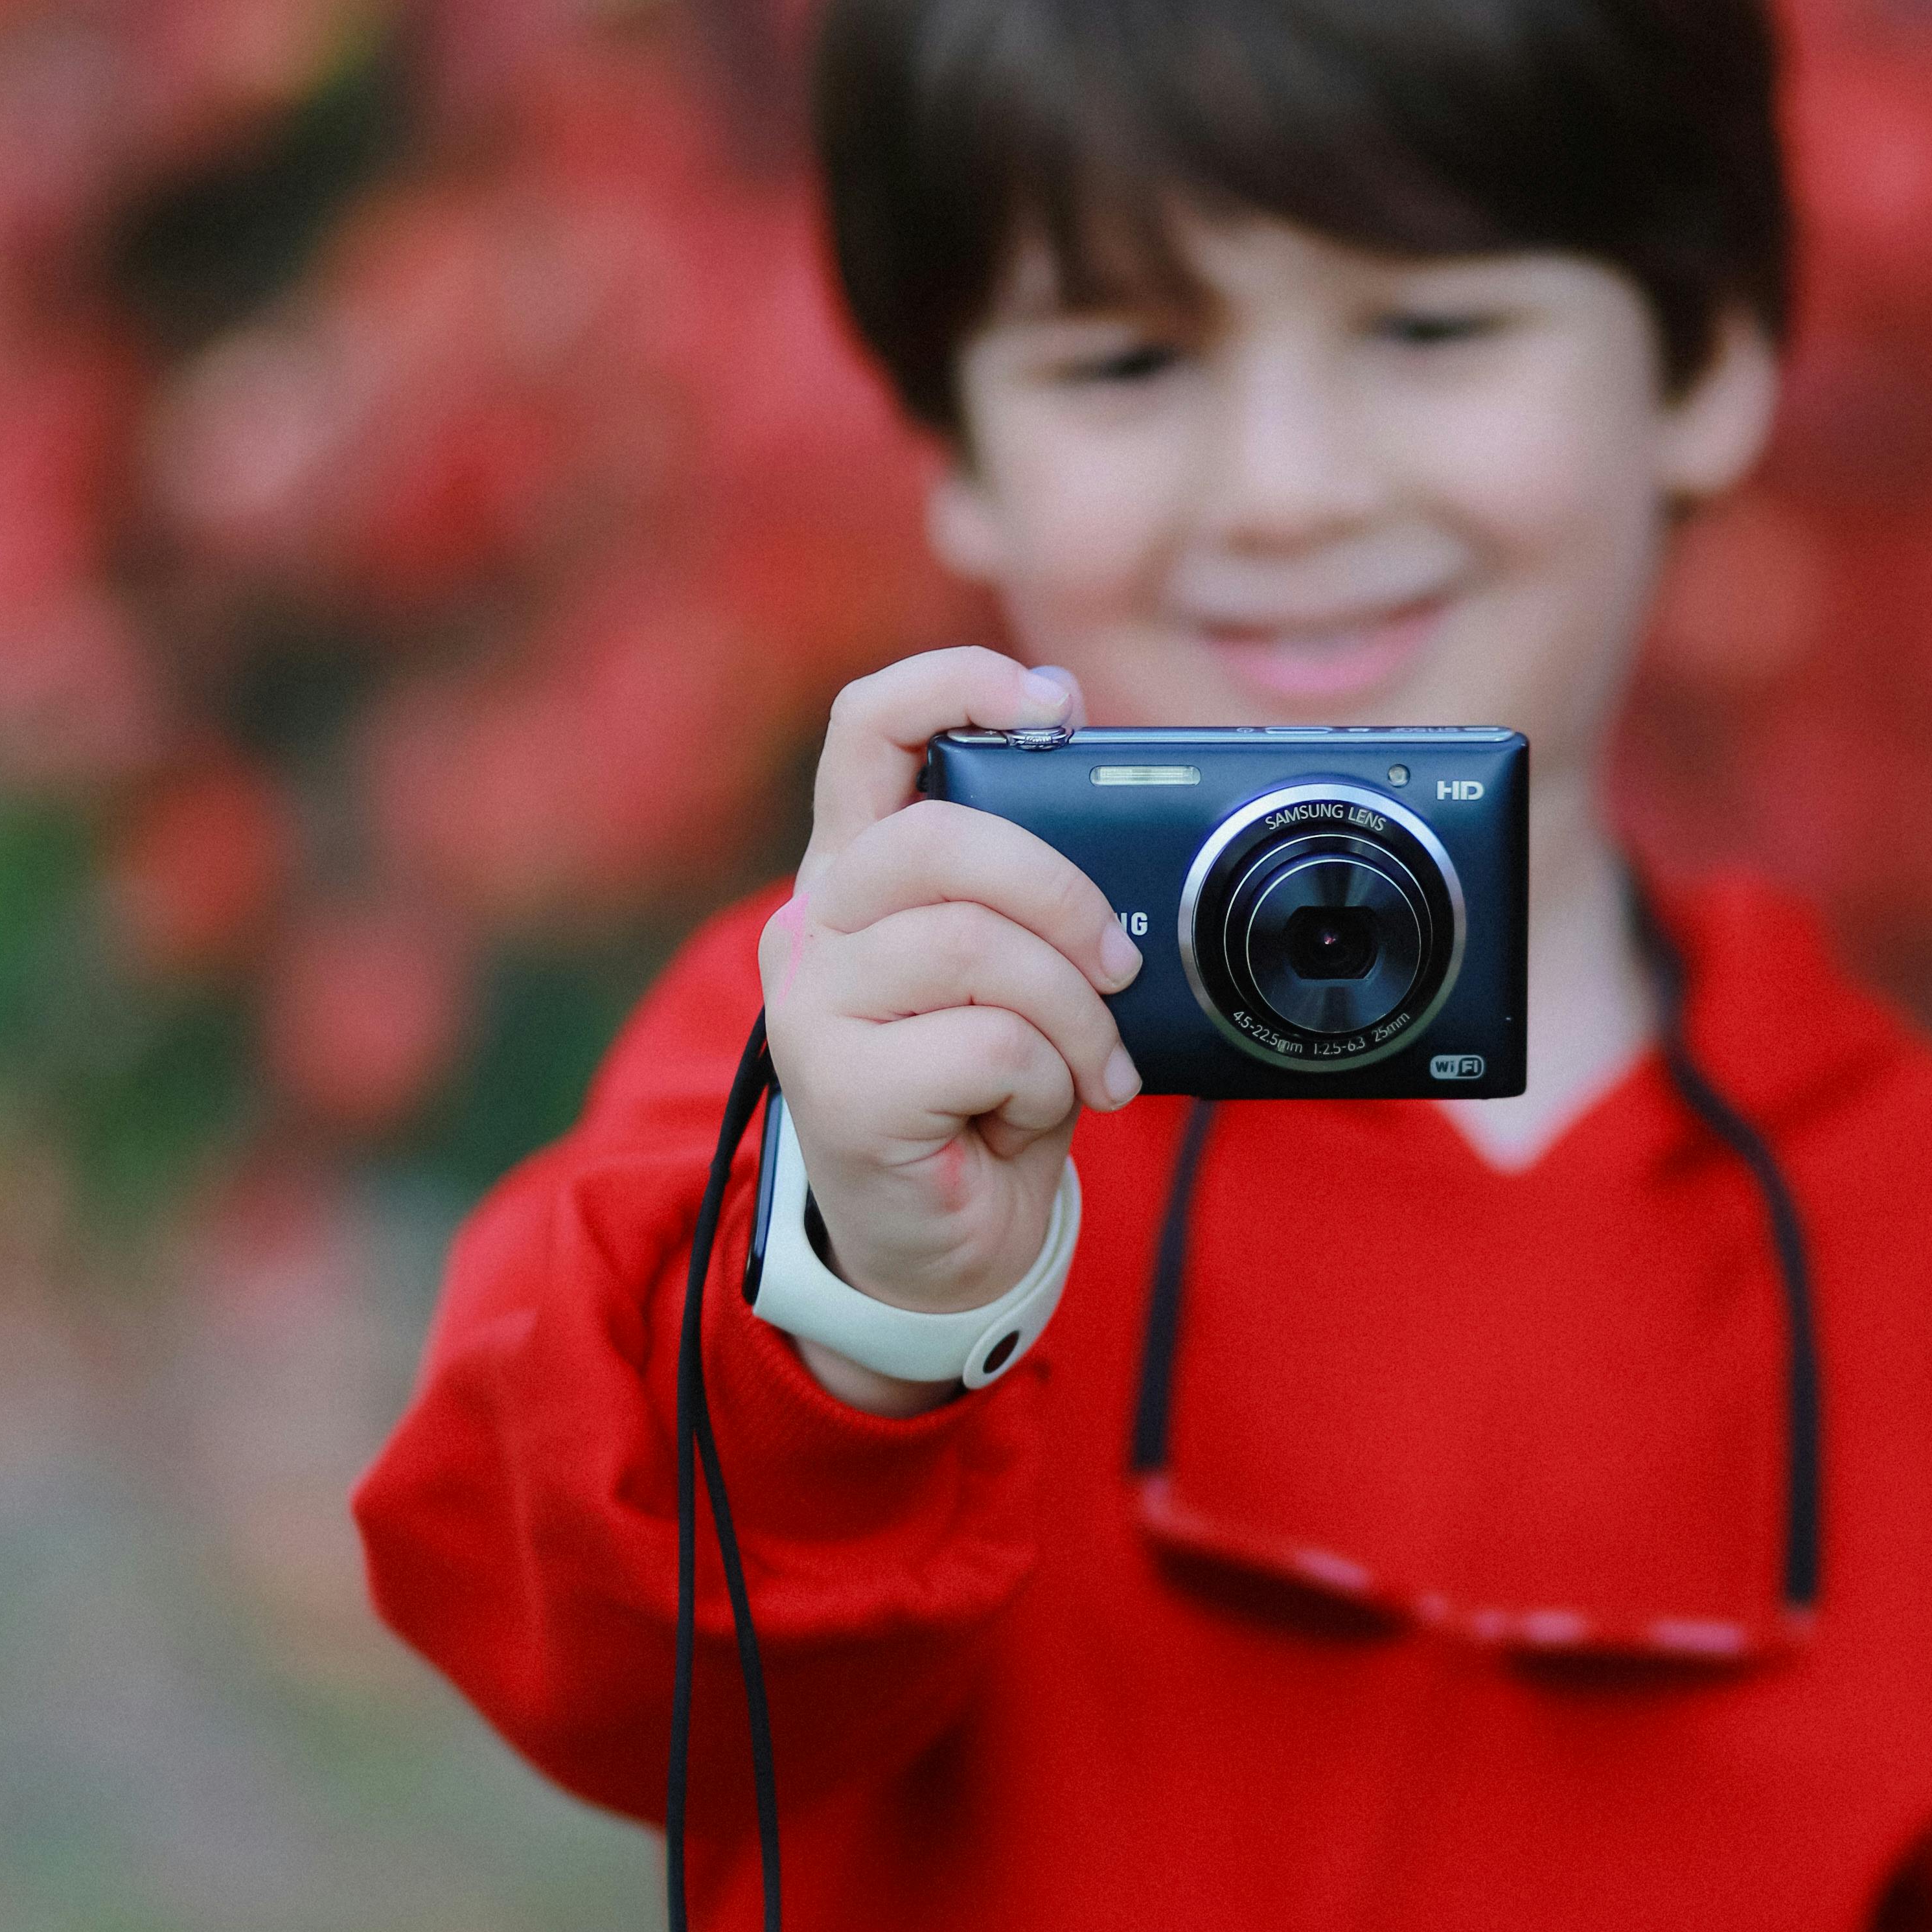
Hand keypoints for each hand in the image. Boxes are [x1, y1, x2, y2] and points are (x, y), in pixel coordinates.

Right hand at [757, 647, 1141, 1411]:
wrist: (943, 1247)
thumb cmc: (986, 1095)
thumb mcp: (1016, 973)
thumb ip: (1028, 896)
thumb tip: (1117, 831)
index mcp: (858, 869)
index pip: (869, 727)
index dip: (954, 684)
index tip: (1053, 701)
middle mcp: (817, 922)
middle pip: (943, 837)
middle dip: (1062, 893)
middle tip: (1115, 963)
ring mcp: (815, 1004)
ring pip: (977, 945)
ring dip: (1071, 1014)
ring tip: (1091, 1068)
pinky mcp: (837, 1086)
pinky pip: (988, 1043)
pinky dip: (1044, 1080)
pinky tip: (1026, 1113)